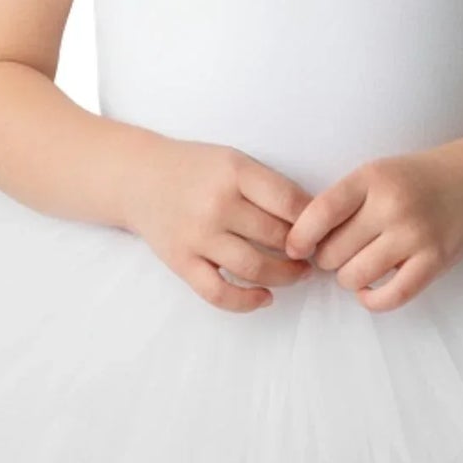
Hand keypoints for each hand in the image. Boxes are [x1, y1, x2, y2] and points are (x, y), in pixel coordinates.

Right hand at [125, 140, 315, 312]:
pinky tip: (266, 298)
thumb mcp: (234, 160)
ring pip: (255, 267)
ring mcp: (197, 236)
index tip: (323, 227)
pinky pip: (219, 292)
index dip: (314, 220)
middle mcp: (217, 204)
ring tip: (300, 273)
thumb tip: (313, 219)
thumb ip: (268, 186)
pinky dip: (247, 301)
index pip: (289, 201)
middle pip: (276, 236)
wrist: (139, 178)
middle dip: (303, 249)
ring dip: (286, 276)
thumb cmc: (196, 169)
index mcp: (235, 172)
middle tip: (314, 253)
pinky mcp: (182, 262)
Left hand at [283, 146, 462, 311]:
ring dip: (348, 279)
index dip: (300, 236)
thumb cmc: (414, 181)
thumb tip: (301, 241)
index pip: (320, 212)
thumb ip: (343, 201)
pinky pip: (390, 296)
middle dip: (326, 259)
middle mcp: (392, 205)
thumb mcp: (375, 174)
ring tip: (356, 267)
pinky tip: (369, 291)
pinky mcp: (434, 261)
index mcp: (371, 178)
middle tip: (337, 254)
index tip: (296, 247)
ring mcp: (415, 235)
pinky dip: (371, 300)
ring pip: (355, 276)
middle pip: (333, 251)